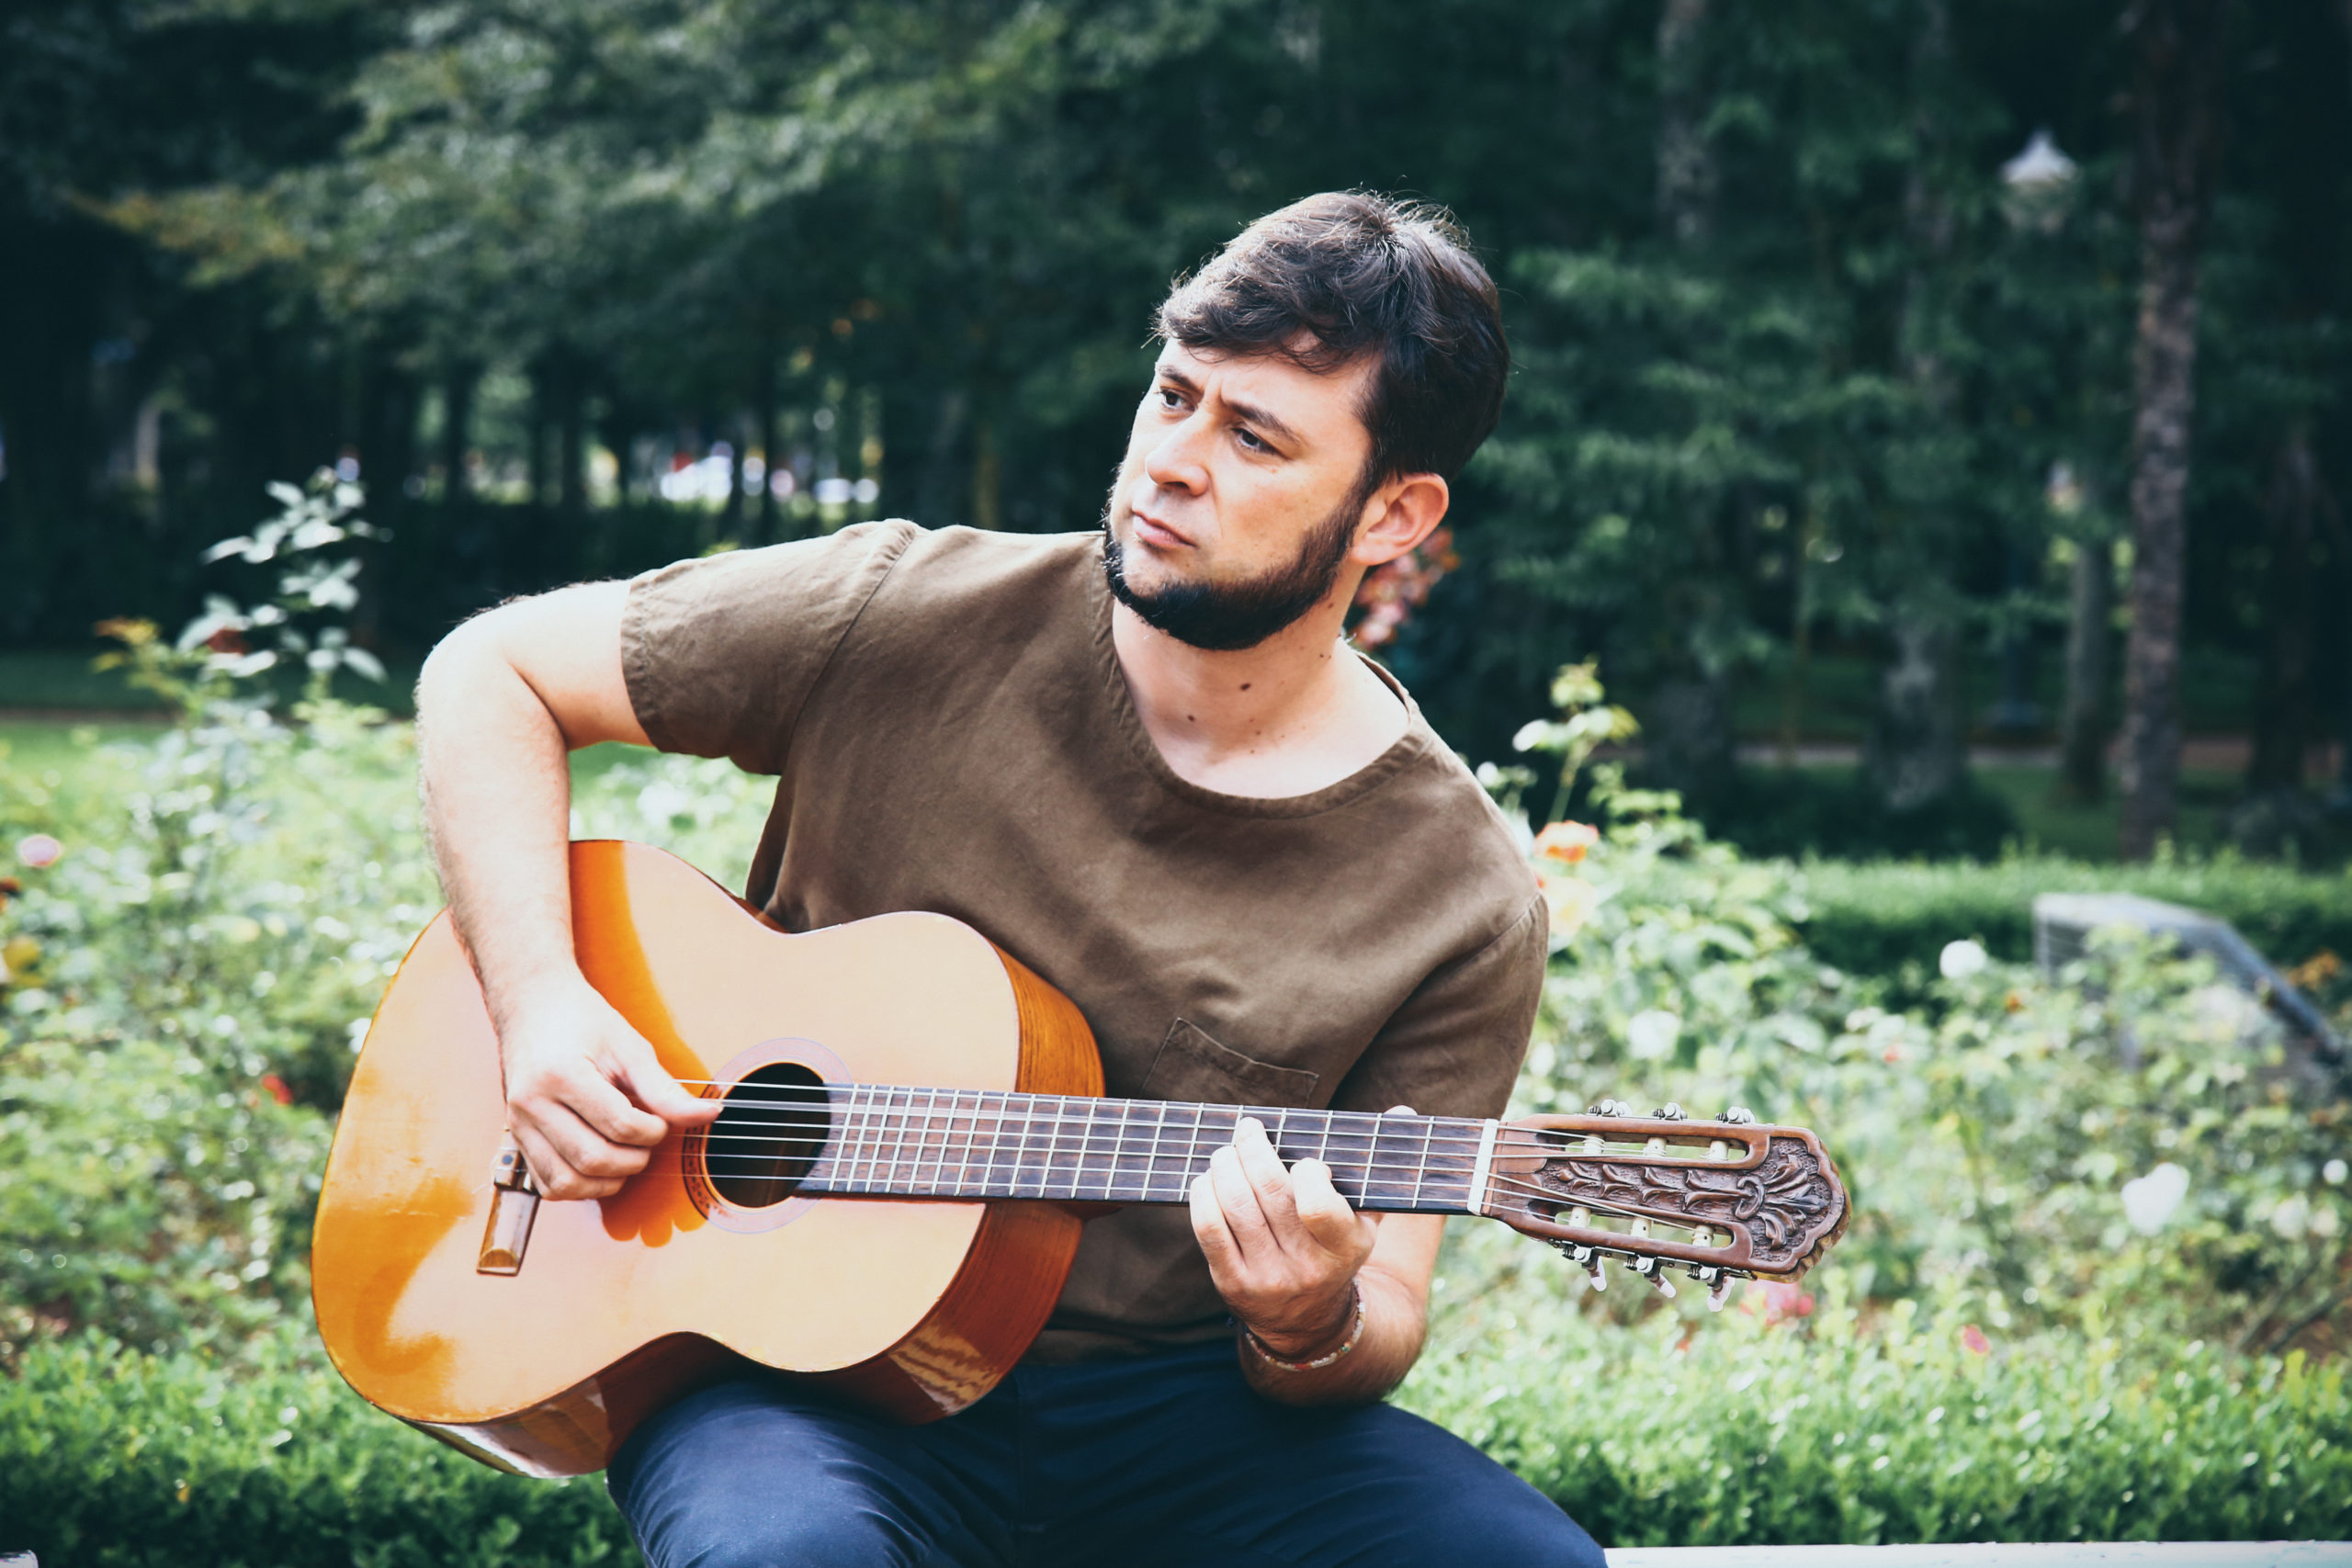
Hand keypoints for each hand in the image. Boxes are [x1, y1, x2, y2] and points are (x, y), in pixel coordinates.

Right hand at [496, 977, 719, 1199]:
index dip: (653, 1131)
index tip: (661, 1121)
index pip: (620, 1125)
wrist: (533, 1006)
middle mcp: (532, 1104)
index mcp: (561, 1075)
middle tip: (647, 1140)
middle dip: (633, 1160)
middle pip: (592, 1159)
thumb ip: (664, 1088)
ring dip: (606, 1182)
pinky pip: (547, 1185)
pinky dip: (579, 1186)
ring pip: (565, 1183)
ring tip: (626, 1156)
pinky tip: (600, 1165)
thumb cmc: (582, 1022)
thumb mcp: (629, 1046)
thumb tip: (708, 1115)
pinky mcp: (516, 1138)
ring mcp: (518, 1124)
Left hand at [1188, 1113, 1389, 1358]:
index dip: (1306, 1172)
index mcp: (1344, 1246)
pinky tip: (1208, 1179)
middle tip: (1248, 1130)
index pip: (1317, 1205)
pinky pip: (1209, 1230)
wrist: (1309, 1320)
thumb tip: (1402, 1110)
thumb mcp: (1366, 1219)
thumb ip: (1380, 1166)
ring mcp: (1267, 1277)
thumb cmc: (1335, 1248)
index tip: (1304, 1161)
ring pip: (1236, 1206)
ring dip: (1225, 1167)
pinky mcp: (1232, 1284)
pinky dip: (1204, 1195)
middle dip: (1253, 1150)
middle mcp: (1306, 1266)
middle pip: (1269, 1194)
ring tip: (1226, 1151)